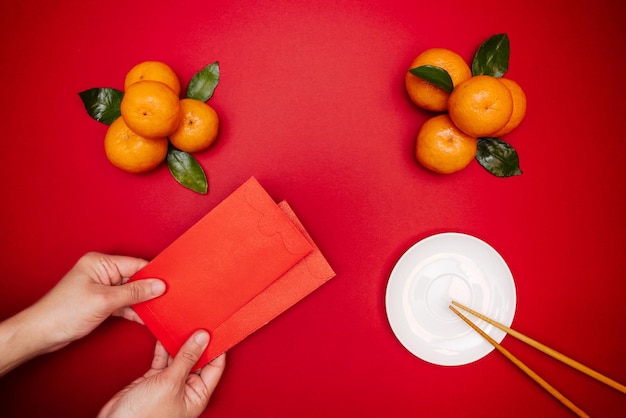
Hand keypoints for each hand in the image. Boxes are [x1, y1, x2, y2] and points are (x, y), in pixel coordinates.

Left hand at [0, 252, 164, 375]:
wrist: (41, 333)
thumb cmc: (64, 312)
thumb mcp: (105, 301)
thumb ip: (134, 293)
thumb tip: (158, 286)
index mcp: (99, 263)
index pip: (135, 265)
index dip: (153, 275)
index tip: (170, 284)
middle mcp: (101, 271)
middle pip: (134, 278)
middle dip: (149, 289)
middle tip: (168, 299)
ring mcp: (100, 286)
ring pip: (130, 291)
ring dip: (142, 301)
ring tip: (159, 309)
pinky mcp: (100, 301)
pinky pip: (123, 302)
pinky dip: (133, 310)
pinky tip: (145, 317)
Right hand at [98, 330, 225, 417]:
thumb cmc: (145, 416)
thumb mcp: (170, 383)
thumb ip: (186, 358)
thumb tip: (202, 338)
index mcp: (198, 394)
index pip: (215, 366)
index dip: (216, 347)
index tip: (215, 328)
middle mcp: (186, 389)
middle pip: (197, 359)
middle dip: (196, 342)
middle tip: (197, 322)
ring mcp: (170, 384)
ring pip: (179, 357)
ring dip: (178, 342)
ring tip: (181, 324)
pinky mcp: (154, 379)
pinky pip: (163, 359)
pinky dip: (163, 348)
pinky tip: (164, 334)